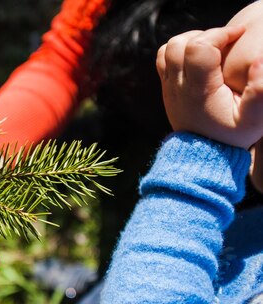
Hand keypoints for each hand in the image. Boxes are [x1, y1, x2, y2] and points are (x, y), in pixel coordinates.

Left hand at [156, 26, 262, 149]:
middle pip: (179, 44)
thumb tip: (259, 60)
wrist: (203, 156)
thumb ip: (261, 91)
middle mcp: (178, 86)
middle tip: (227, 42)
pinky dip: (180, 50)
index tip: (239, 36)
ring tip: (214, 48)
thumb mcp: (253, 120)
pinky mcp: (166, 89)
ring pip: (168, 49)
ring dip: (191, 40)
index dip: (221, 34)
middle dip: (206, 34)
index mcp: (199, 90)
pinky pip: (164, 59)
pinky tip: (201, 58)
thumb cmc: (231, 137)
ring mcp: (168, 87)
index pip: (199, 47)